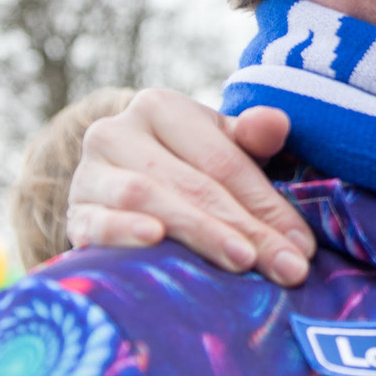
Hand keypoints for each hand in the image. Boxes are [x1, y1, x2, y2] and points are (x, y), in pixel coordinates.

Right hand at [66, 89, 315, 285]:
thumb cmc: (189, 165)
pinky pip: (97, 222)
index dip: (267, 204)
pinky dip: (124, 231)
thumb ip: (253, 135)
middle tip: (286, 267)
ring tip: (241, 260)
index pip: (224, 160)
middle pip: (194, 184)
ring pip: (150, 199)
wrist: (122, 184)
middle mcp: (118, 132)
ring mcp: (89, 172)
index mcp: (162, 108)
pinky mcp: (73, 211)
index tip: (302, 246)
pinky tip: (154, 241)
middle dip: (246, 229)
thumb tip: (276, 123)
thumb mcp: (223, 145)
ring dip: (200, 231)